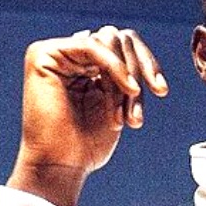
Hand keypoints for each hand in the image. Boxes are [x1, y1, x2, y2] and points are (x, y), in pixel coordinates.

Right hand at [7, 26, 168, 205]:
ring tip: (127, 112)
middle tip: (149, 100)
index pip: (124, 45)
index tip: (161, 90)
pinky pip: (91, 46)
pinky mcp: (44, 55)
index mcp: (86, 65)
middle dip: (140, 69)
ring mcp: (55, 53)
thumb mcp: (118, 102)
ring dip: (126, 76)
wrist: (61, 167)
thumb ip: (124, 73)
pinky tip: (128, 90)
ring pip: (109, 40)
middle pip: (120, 38)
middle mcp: (70, 55)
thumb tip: (128, 39)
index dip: (147, 63)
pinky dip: (114, 67)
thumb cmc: (87, 144)